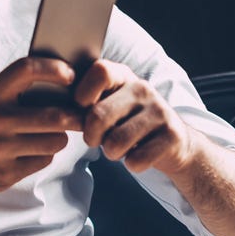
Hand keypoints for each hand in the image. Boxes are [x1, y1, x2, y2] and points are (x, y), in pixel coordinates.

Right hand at [0, 57, 83, 199]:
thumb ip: (13, 91)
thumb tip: (62, 85)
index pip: (27, 69)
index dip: (54, 69)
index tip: (70, 75)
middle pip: (56, 115)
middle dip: (74, 116)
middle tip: (80, 115)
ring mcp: (0, 149)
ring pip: (55, 142)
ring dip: (59, 138)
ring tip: (48, 135)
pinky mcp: (5, 174)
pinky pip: (43, 161)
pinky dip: (43, 156)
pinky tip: (29, 152)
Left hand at [74, 60, 194, 175]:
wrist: (174, 143)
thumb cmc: (129, 123)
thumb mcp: (110, 104)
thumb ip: (88, 103)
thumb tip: (60, 113)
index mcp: (123, 76)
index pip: (100, 71)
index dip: (84, 95)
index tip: (83, 111)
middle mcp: (143, 88)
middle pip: (99, 115)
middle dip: (91, 137)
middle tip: (97, 141)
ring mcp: (160, 111)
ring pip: (116, 142)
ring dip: (112, 153)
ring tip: (119, 148)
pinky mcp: (172, 135)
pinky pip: (136, 160)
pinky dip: (132, 164)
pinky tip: (138, 156)